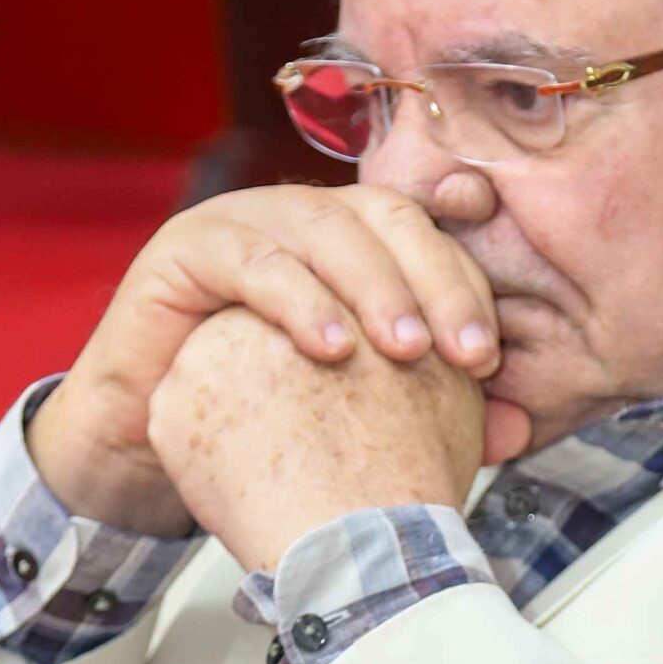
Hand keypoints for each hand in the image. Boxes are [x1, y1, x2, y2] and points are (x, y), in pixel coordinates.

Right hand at [27, 183, 526, 534]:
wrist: (143, 445)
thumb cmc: (251, 418)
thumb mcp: (353, 414)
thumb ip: (434, 413)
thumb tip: (520, 428)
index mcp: (352, 242)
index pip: (428, 231)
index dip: (469, 273)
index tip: (498, 342)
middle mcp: (303, 218)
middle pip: (388, 218)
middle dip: (439, 283)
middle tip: (471, 356)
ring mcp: (245, 222)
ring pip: (326, 229)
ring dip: (376, 289)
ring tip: (408, 352)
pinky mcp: (188, 247)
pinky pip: (253, 259)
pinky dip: (298, 301)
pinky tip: (331, 347)